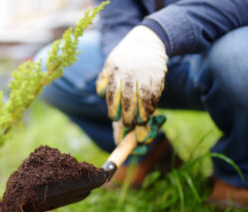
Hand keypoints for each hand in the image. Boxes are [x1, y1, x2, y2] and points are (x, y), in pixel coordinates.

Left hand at [96, 25, 167, 143]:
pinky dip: (153, 103)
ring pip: (143, 97)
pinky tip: (151, 110)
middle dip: (127, 113)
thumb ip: (103, 78)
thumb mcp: (111, 62)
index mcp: (115, 70)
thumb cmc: (125, 56)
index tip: (113, 118)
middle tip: (128, 124)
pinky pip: (155, 92)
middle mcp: (129, 72)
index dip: (113, 107)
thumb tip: (100, 94)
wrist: (147, 39)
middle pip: (127, 97)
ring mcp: (144, 73)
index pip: (112, 92)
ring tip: (141, 122)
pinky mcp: (157, 74)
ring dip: (142, 112)